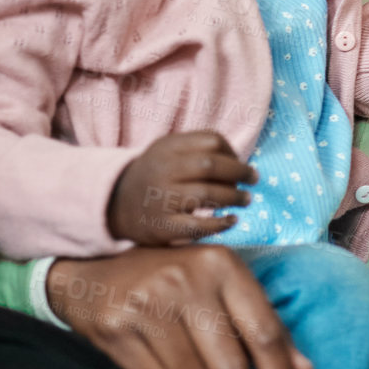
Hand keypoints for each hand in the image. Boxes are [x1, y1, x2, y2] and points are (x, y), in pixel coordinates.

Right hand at [48, 246, 313, 368]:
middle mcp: (187, 281)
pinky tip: (158, 356)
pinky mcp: (116, 329)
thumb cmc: (175, 278)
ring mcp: (148, 304)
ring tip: (185, 355)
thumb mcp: (224, 286)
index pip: (265, 334)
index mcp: (223, 266)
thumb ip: (266, 326)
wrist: (96, 266)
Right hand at [107, 131, 254, 243]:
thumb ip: (199, 147)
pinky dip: (220, 224)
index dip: (233, 152)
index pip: (211, 141)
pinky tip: (232, 220)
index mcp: (168, 148)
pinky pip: (197, 226)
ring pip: (207, 195)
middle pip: (211, 166)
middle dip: (240, 172)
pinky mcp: (163, 227)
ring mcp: (162, 200)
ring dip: (234, 197)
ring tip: (245, 200)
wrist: (115, 204)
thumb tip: (239, 159)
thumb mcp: (169, 149)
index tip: (240, 163)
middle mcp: (163, 171)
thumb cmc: (155, 174)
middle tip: (253, 180)